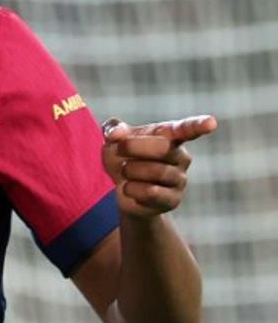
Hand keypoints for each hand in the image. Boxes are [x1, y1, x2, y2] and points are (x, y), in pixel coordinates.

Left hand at [101, 115, 217, 218]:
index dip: (198, 126)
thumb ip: (113, 129)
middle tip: (119, 149)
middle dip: (133, 146)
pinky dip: (132, 189)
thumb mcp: (114, 140)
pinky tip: (130, 188)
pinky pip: (151, 193)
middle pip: (163, 148)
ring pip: (156, 171)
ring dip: (130, 170)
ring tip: (126, 172)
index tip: (210, 123)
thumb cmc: (123, 158)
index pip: (186, 129)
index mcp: (170, 136)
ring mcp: (180, 179)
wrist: (124, 191)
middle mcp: (181, 156)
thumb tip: (117, 133)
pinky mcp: (173, 200)